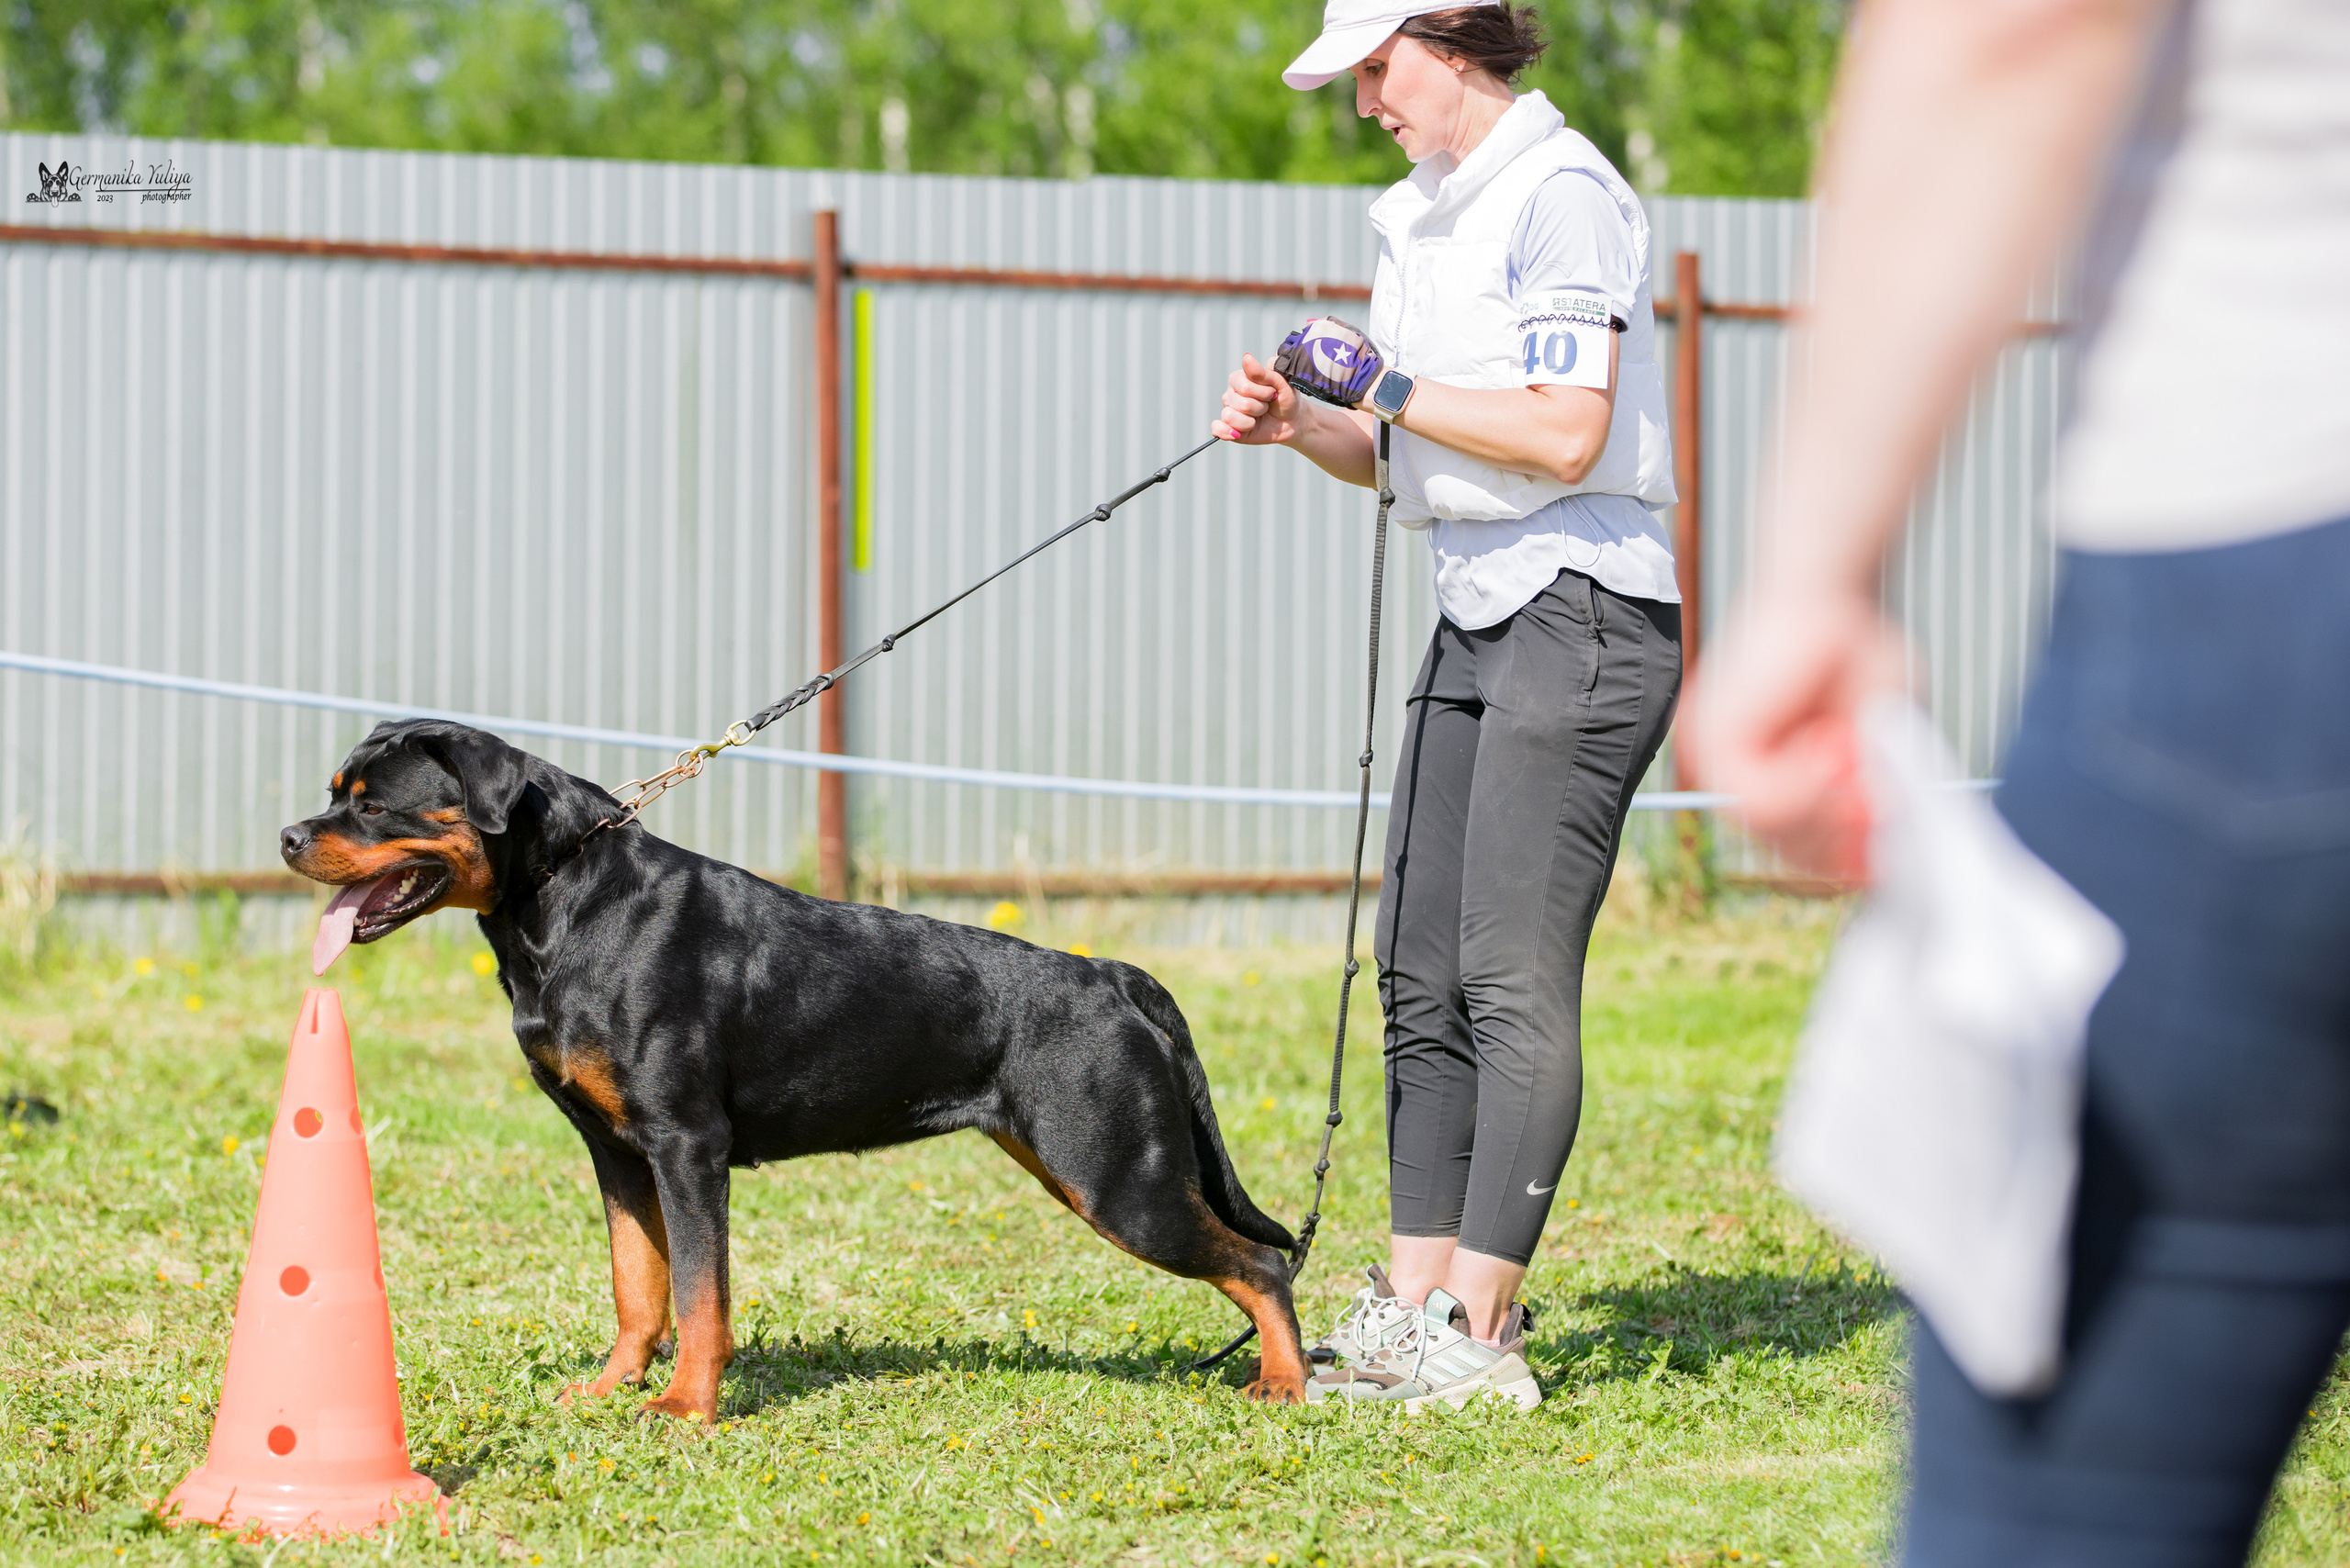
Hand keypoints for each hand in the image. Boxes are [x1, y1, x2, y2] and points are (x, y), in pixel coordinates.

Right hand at [1212, 353, 1308, 445]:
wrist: (1292, 420)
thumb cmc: (1285, 398)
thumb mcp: (1280, 382)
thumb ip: (1262, 372)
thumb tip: (1246, 357)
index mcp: (1239, 378)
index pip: (1245, 386)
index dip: (1264, 392)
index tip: (1273, 392)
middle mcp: (1231, 394)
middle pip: (1241, 403)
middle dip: (1260, 407)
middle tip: (1267, 405)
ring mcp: (1229, 411)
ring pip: (1231, 417)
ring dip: (1251, 421)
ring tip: (1259, 417)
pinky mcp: (1229, 428)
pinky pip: (1217, 429)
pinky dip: (1224, 431)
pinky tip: (1236, 433)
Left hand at [1683, 586, 1909, 883]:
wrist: (1832, 591)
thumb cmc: (1862, 652)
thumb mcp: (1884, 736)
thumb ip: (1881, 791)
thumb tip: (1879, 854)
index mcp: (1777, 778)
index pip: (1800, 849)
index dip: (1843, 861)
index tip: (1878, 849)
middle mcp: (1741, 773)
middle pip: (1788, 850)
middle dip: (1839, 836)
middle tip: (1868, 796)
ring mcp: (1721, 758)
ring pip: (1772, 829)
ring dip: (1825, 801)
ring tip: (1843, 752)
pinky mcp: (1713, 740)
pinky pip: (1759, 799)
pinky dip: (1803, 783)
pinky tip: (1823, 745)